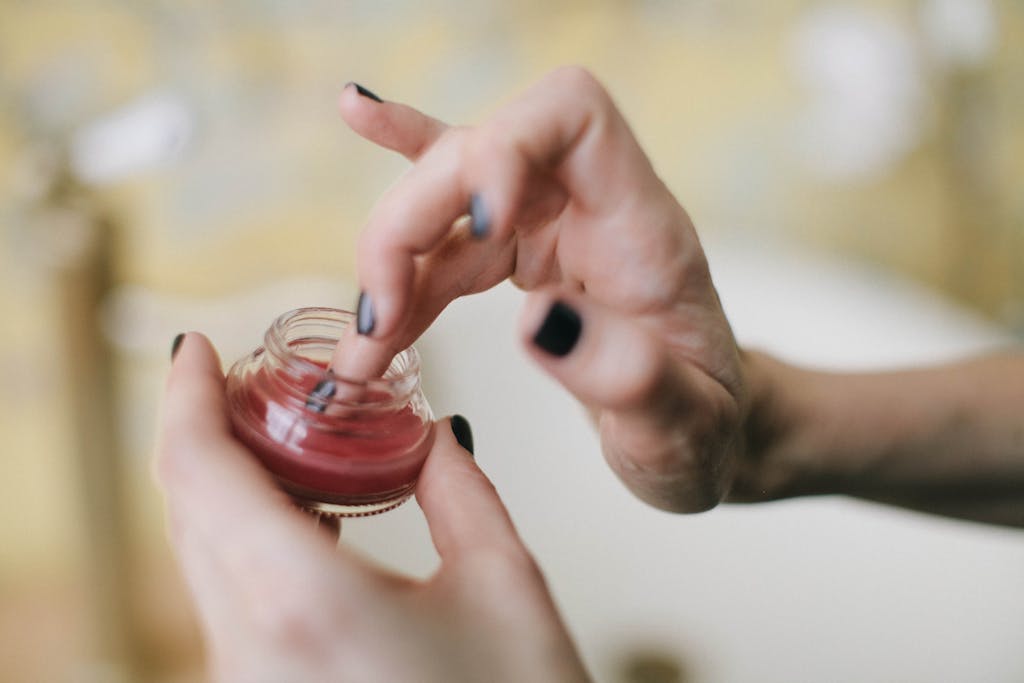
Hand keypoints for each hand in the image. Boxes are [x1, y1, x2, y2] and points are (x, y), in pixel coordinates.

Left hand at [156, 333, 588, 682]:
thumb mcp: (504, 585)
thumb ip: (461, 489)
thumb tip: (434, 433)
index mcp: (303, 604)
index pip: (198, 473)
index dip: (184, 395)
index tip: (196, 346)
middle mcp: (251, 649)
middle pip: (188, 508)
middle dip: (208, 429)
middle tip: (258, 380)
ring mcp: (248, 681)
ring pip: (202, 554)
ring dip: (229, 482)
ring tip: (288, 434)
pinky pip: (230, 597)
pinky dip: (251, 536)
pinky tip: (309, 511)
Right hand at [332, 68, 747, 511]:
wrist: (706, 434)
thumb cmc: (704, 431)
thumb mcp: (684, 432)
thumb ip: (631, 379)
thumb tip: (539, 322)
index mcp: (642, 232)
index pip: (572, 117)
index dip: (504, 149)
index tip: (474, 231)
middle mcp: (593, 208)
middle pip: (480, 153)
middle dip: (411, 224)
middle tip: (377, 326)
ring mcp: (554, 224)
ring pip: (447, 196)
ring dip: (391, 260)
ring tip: (361, 351)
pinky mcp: (523, 250)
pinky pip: (454, 211)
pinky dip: (406, 181)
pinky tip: (360, 114)